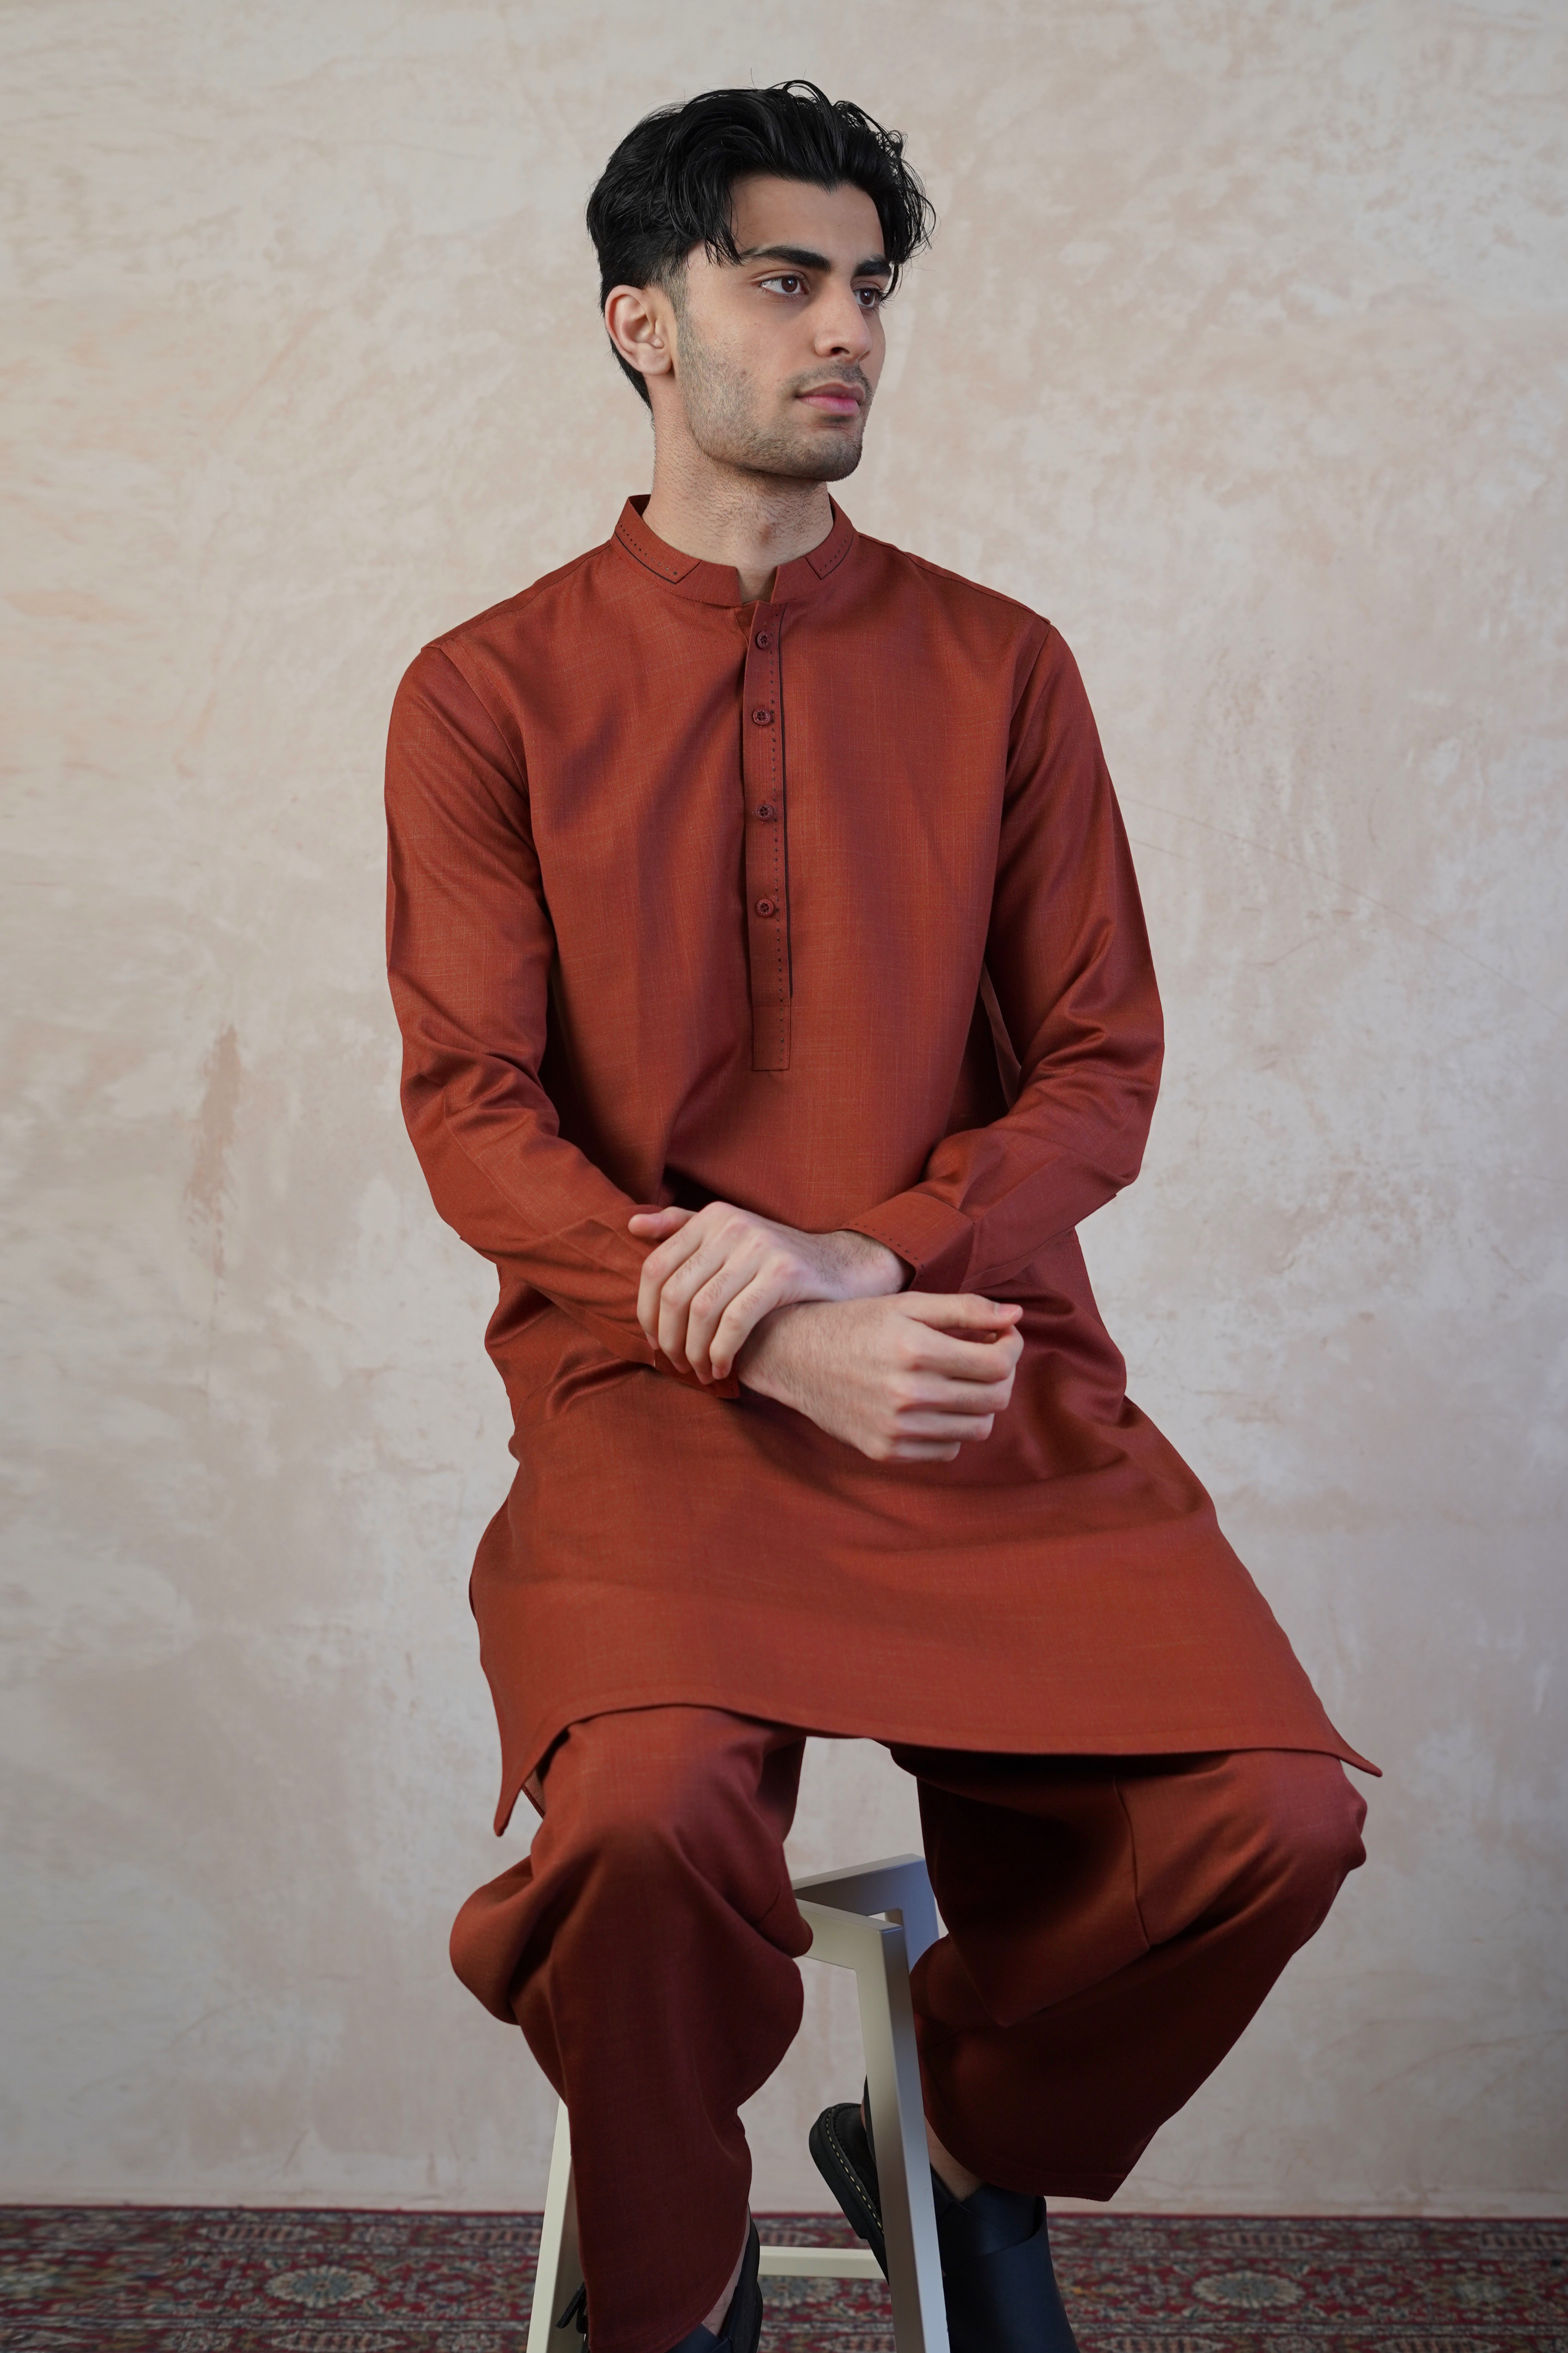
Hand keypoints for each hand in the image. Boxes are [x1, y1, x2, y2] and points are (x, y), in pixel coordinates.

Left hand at [628, 1202, 904, 1381]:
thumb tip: (632, 1226)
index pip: (655, 1268)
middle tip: (677, 1364)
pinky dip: (722, 1351)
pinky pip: (735, 1321)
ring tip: (701, 1372)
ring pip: (702, 1310)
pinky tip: (724, 1368)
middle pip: (675, 1293)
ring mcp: (758, 1247)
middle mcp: (731, 1225)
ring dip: (694, 1351)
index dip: (646, 1313)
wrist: (845, 1267)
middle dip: (669, 1339)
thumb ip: (683, 1228)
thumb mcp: (730, 1235)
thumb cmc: (777, 1260)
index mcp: (712, 1216)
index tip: (654, 1343)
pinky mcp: (783, 1272)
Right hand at [736, 1292, 1023, 1461]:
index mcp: (915, 1349)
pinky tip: (933, 1404)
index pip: (998, 1364)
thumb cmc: (857, 1323)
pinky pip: (947, 1450)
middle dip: (1001, 1375)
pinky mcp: (885, 1451)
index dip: (1011, 1348)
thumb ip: (965, 1308)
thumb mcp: (908, 1304)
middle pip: (994, 1400)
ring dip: (979, 1404)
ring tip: (959, 1381)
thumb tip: (1016, 1315)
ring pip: (976, 1429)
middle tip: (986, 1358)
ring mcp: (895, 1428)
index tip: (1002, 1337)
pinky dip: (951, 1429)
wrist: (795, 1356)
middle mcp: (906, 1393)